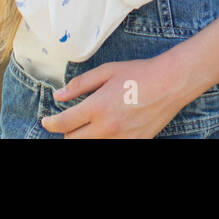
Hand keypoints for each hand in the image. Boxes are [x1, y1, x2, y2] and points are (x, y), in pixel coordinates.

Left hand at [42, 58, 187, 137]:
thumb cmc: (140, 73)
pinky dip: (103, 140)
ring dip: (84, 137)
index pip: (64, 124)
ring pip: (90, 147)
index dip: (50, 123)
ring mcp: (122, 139)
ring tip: (89, 125)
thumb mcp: (107, 71)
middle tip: (71, 121)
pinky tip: (107, 130)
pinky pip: (110, 147)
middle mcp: (107, 127)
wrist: (171, 83)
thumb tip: (58, 95)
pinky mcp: (134, 143)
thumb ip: (80, 85)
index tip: (47, 120)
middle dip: (67, 131)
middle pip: (73, 140)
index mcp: (98, 107)